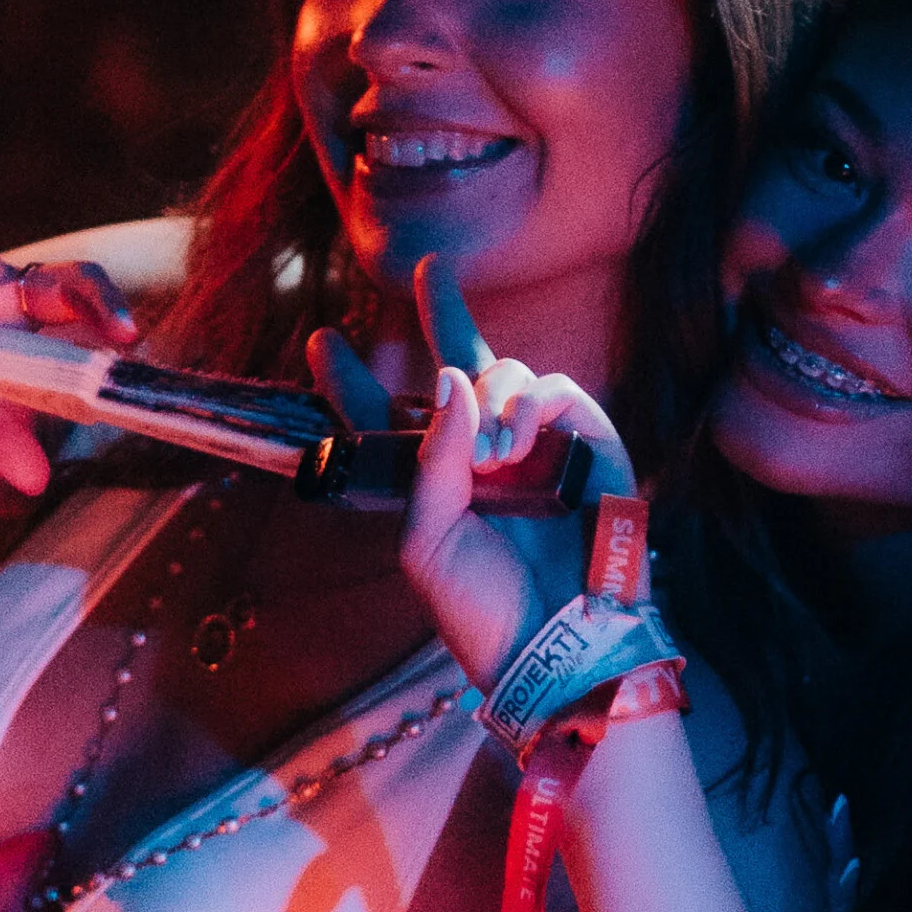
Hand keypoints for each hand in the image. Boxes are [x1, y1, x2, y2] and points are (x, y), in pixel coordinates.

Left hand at [393, 254, 637, 690]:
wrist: (557, 644)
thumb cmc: (486, 609)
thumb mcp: (426, 540)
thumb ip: (430, 459)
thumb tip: (448, 378)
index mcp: (434, 483)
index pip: (386, 421)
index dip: (354, 382)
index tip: (323, 340)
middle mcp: (484, 455)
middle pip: (457, 368)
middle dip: (442, 314)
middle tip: (428, 267)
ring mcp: (538, 446)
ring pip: (506, 375)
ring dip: (490, 399)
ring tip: (491, 455)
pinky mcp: (588, 444)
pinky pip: (555, 392)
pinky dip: (528, 407)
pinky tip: (515, 446)